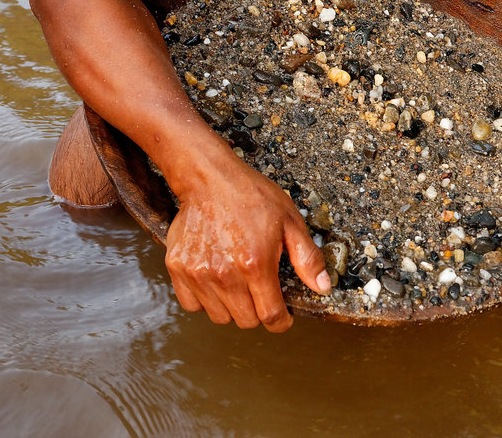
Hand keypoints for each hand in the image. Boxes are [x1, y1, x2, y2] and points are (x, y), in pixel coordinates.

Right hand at [164, 157, 330, 330]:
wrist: (210, 179)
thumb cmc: (252, 196)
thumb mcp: (290, 222)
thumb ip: (308, 259)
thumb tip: (324, 288)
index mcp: (255, 264)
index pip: (270, 316)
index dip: (281, 322)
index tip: (283, 317)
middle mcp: (224, 274)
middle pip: (245, 321)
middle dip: (259, 312)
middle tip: (261, 290)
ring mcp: (198, 273)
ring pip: (219, 317)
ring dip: (233, 307)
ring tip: (239, 282)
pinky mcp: (177, 268)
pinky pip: (192, 305)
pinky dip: (205, 300)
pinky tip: (216, 281)